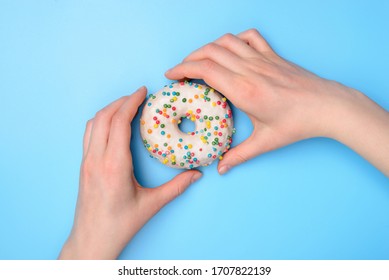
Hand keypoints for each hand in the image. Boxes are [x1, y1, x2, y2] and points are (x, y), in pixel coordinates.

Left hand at [59, 87, 201, 258]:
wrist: (91, 240)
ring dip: (109, 109)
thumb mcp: (151, 205)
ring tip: (126, 106)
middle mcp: (96, 159)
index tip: (143, 91)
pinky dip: (101, 121)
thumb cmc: (120, 225)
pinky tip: (113, 124)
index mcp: (114, 166)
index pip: (119, 122)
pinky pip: (89, 134)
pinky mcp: (83, 166)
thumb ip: (176, 187)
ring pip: (93, 123)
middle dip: (121, 101)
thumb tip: (196, 175)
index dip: (131, 102)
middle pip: (104, 117)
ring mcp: (86, 162)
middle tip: (138, 95)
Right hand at [165, 29, 388, 175]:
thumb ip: (239, 155)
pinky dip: (235, 39)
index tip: (171, 74)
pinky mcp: (273, 56)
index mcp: (243, 90)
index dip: (182, 68)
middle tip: (180, 71)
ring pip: (226, 41)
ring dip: (208, 47)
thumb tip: (221, 168)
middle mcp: (250, 70)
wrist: (327, 106)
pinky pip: (250, 37)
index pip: (205, 69)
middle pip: (209, 52)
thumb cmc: (297, 124)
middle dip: (188, 58)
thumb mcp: (265, 142)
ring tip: (200, 60)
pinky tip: (231, 50)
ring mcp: (262, 59)